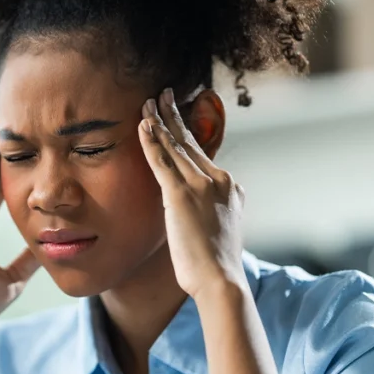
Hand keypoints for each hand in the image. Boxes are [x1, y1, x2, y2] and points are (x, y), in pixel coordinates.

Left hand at [137, 88, 246, 299]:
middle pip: (190, 141)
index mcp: (231, 187)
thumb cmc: (216, 264)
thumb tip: (199, 210)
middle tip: (163, 93)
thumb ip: (211, 210)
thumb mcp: (221, 229)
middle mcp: (220, 179)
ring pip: (175, 146)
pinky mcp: (181, 195)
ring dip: (158, 120)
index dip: (186, 133)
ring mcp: (201, 185)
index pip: (202, 154)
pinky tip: (142, 124)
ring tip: (147, 101)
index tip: (176, 117)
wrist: (220, 280)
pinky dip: (151, 141)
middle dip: (174, 115)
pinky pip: (162, 161)